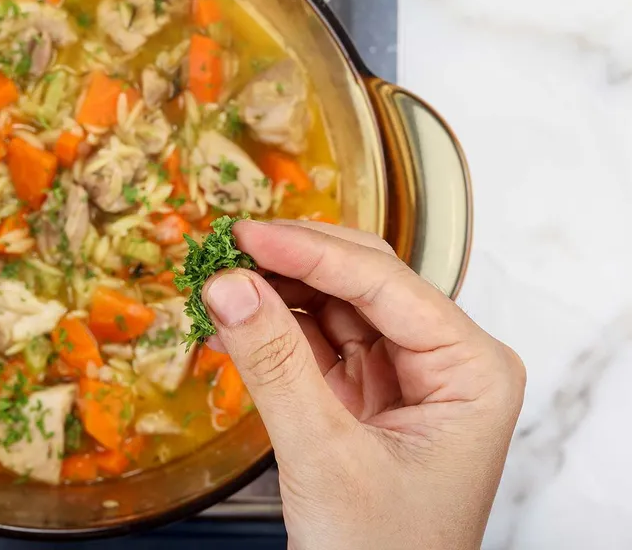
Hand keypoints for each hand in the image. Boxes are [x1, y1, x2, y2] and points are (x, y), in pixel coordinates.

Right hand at [202, 220, 524, 549]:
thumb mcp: (325, 457)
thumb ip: (275, 365)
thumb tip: (229, 286)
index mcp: (471, 370)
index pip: (384, 283)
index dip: (310, 252)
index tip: (246, 235)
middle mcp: (444, 363)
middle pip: (363, 280)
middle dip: (293, 263)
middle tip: (228, 248)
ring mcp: (403, 377)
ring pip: (333, 304)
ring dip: (276, 290)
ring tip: (221, 281)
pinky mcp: (363, 395)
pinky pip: (314, 341)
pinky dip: (272, 328)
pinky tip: (234, 320)